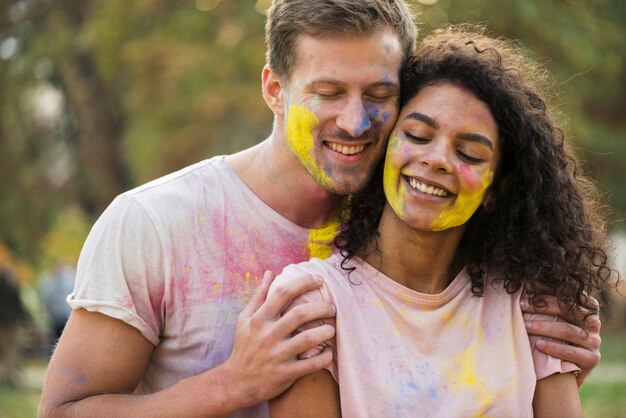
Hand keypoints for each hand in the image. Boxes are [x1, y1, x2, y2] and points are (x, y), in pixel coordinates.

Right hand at [221, 270, 335, 407]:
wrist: (236, 382)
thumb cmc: (244, 347)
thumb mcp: (245, 319)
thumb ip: (259, 295)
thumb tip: (270, 273)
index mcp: (259, 319)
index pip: (283, 293)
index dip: (304, 282)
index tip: (319, 279)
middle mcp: (268, 335)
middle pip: (300, 314)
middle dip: (322, 308)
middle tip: (332, 308)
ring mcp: (277, 355)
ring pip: (308, 339)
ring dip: (325, 332)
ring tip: (332, 329)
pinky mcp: (285, 373)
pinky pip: (311, 364)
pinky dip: (324, 357)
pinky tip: (329, 351)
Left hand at [522, 294, 600, 386]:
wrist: (563, 370)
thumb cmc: (552, 337)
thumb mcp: (551, 318)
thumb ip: (545, 303)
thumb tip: (526, 285)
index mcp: (585, 307)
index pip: (568, 293)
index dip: (548, 288)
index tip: (527, 287)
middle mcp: (593, 322)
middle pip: (568, 308)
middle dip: (542, 306)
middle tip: (521, 305)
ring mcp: (594, 341)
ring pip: (568, 330)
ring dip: (543, 327)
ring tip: (526, 326)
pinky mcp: (592, 359)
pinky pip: (572, 352)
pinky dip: (553, 348)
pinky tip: (538, 345)